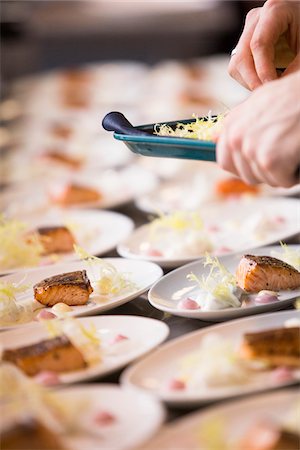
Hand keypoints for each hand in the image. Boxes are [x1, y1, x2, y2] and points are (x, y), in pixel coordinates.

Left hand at [216, 72, 299, 187]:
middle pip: (247, 175)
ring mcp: (251, 150)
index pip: (225, 161)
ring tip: (293, 148)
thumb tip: (215, 137)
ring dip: (284, 171)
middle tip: (285, 155)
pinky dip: (296, 174)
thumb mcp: (259, 103)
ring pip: (266, 180)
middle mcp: (236, 138)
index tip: (260, 165)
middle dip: (267, 171)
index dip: (244, 168)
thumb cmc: (294, 96)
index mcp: (231, 125)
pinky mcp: (269, 161)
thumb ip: (238, 123)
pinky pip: (283, 181)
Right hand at [229, 0, 299, 90]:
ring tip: (270, 87)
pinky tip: (265, 81)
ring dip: (250, 82)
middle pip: (242, 57)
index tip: (272, 88)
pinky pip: (237, 69)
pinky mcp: (244, 44)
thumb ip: (293, 68)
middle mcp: (256, 19)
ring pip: (236, 65)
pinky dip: (249, 80)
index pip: (259, 44)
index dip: (263, 70)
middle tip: (268, 94)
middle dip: (254, 80)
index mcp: (274, 10)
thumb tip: (275, 91)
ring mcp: (247, 31)